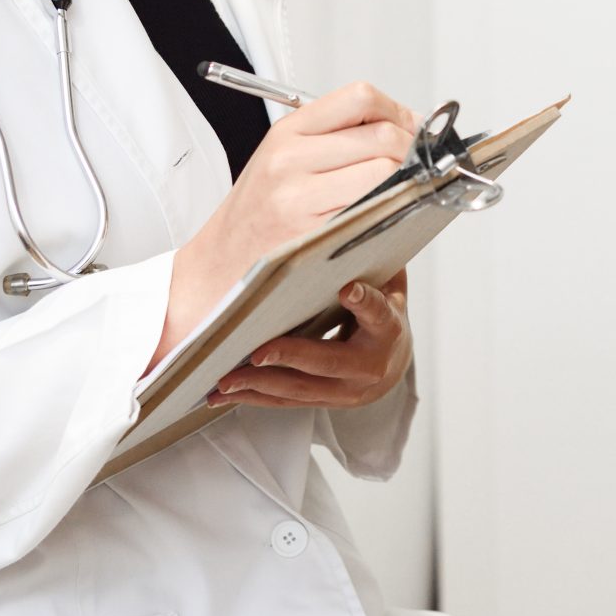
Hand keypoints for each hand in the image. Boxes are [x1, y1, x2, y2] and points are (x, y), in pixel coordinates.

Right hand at [153, 82, 416, 365]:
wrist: (218, 268)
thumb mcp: (284, 159)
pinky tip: (388, 215)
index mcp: (286, 132)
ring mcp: (299, 198)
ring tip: (402, 192)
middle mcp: (290, 159)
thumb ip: (335, 139)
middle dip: (411, 151)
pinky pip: (372, 211)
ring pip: (385, 173)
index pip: (360, 98)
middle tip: (415, 167)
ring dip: (405, 184)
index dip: (397, 111)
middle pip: (382, 137)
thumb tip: (404, 126)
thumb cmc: (258, 217)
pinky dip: (390, 211)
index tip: (408, 129)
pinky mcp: (311, 234)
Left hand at [208, 270, 411, 409]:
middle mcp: (370, 366)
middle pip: (330, 362)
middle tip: (259, 351)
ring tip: (227, 377)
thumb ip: (372, 258)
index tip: (348, 288)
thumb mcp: (387, 283)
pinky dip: (254, 397)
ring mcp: (345, 390)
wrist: (391, 361)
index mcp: (388, 329)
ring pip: (301, 389)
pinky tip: (224, 392)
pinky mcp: (323, 402)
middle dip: (291, 356)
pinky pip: (286, 402)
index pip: (379, 314)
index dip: (365, 302)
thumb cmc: (382, 314)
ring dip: (261, 384)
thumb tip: (357, 213)